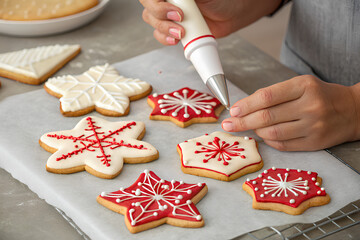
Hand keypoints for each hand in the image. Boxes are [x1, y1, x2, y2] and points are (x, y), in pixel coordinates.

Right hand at [139, 0, 281, 44]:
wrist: (235, 13)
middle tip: (180, 19)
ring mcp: (169, 13)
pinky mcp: (174, 29)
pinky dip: (165, 39)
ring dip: (163, 29)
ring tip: (181, 33)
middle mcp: (168, 0)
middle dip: (161, 16)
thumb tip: (175, 0)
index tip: (174, 10)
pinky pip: (161, 35)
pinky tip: (176, 39)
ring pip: (152, 21)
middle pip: (149, 7)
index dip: (156, 4)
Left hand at [221, 75, 359, 150]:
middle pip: (267, 117)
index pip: (267, 97)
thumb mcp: (301, 85)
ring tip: (247, 128)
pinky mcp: (315, 142)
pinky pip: (283, 144)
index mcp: (304, 86)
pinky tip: (262, 136)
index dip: (246, 105)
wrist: (353, 111)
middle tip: (228, 124)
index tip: (233, 110)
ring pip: (273, 133)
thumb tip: (245, 107)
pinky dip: (268, 141)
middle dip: (242, 122)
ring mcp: (313, 126)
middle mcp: (310, 106)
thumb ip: (275, 94)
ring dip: (255, 132)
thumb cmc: (321, 95)